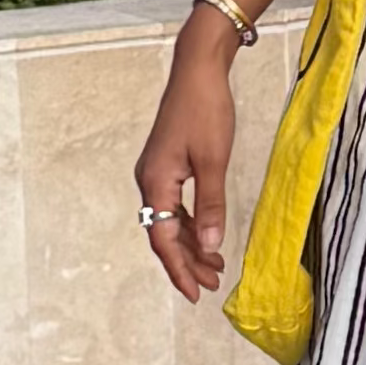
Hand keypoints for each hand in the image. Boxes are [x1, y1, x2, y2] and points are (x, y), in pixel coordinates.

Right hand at [135, 44, 234, 304]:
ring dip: (191, 244)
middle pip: (164, 234)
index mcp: (155, 182)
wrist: (198, 70)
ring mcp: (156, 173)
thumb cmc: (206, 110)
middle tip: (213, 284)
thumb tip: (210, 245)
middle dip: (187, 262)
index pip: (163, 239)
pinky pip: (175, 205)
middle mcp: (149, 181)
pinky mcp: (166, 165)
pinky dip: (191, 224)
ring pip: (170, 221)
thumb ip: (211, 205)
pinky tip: (207, 235)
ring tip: (216, 265)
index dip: (179, 269)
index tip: (196, 293)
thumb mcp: (214, 161)